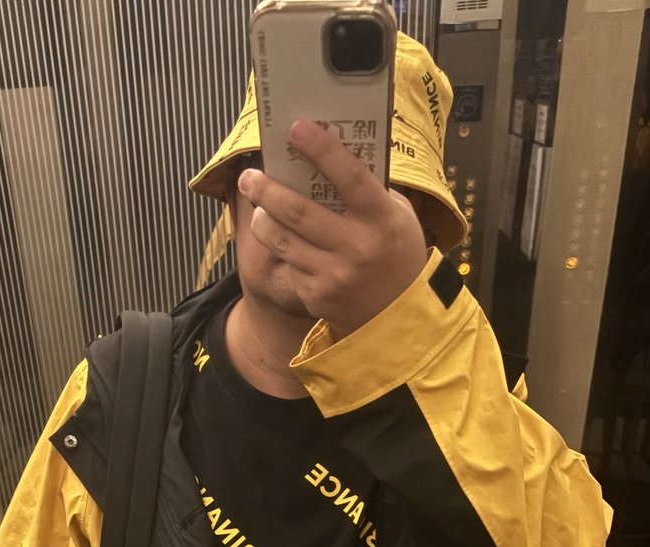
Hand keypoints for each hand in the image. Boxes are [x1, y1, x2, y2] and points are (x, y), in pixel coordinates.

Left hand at [238, 119, 427, 338]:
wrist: (399, 315)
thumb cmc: (396, 253)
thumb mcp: (396, 217)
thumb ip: (368, 190)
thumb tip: (327, 156)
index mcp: (382, 219)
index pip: (349, 176)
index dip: (321, 149)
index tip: (295, 128)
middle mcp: (357, 247)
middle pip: (298, 211)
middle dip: (267, 189)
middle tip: (249, 176)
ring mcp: (334, 275)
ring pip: (282, 240)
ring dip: (261, 218)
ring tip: (255, 204)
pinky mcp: (317, 296)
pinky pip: (289, 264)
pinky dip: (282, 248)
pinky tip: (282, 239)